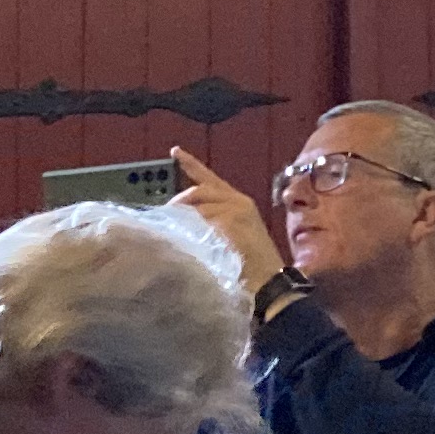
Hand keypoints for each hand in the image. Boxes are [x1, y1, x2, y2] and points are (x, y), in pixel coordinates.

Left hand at [170, 147, 281, 290]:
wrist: (268, 282)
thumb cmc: (248, 265)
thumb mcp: (229, 238)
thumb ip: (211, 223)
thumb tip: (182, 220)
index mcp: (239, 202)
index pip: (210, 178)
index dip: (191, 164)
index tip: (175, 151)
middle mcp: (239, 201)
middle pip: (199, 189)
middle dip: (180, 201)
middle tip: (166, 216)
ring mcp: (236, 209)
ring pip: (199, 204)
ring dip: (183, 218)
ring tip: (174, 233)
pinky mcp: (232, 220)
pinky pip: (203, 219)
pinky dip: (192, 228)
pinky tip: (188, 240)